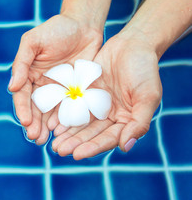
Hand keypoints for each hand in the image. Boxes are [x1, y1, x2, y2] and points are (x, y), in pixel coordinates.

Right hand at [8, 14, 102, 144]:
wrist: (84, 24)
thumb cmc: (56, 29)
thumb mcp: (33, 41)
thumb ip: (21, 63)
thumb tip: (12, 87)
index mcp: (29, 75)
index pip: (22, 96)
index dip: (22, 110)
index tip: (26, 122)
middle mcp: (42, 86)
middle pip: (35, 109)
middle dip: (34, 124)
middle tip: (35, 138)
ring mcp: (59, 91)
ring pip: (50, 114)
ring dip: (46, 128)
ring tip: (46, 141)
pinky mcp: (75, 93)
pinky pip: (69, 109)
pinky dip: (64, 121)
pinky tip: (63, 132)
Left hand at [52, 30, 161, 159]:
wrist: (132, 44)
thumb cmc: (145, 69)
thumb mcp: (148, 95)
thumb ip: (139, 122)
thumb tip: (125, 147)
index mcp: (127, 121)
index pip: (108, 139)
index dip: (93, 147)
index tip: (77, 155)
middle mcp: (110, 117)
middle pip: (91, 134)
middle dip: (75, 143)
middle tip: (58, 150)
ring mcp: (97, 105)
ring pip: (80, 123)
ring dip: (67, 134)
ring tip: (53, 143)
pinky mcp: (85, 94)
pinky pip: (73, 107)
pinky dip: (64, 116)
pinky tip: (52, 124)